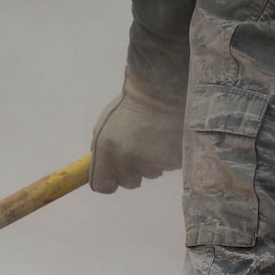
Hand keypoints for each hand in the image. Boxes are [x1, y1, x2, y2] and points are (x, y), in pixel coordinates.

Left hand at [88, 79, 183, 193]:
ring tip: (154, 137)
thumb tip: (104, 170)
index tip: (115, 175)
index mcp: (106, 148)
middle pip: (128, 183)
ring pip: (150, 174)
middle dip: (134, 170)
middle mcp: (126, 157)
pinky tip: (166, 137)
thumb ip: (103, 150)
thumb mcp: (106, 126)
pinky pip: (168, 166)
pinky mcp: (172, 159)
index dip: (110, 181)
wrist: (161, 89)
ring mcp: (150, 160)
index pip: (102, 185)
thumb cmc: (131, 105)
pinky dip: (168, 156)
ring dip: (152, 161)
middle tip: (139, 147)